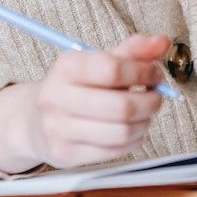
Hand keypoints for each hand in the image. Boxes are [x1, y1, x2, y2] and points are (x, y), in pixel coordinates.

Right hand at [0, 33, 170, 173]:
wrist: (34, 120)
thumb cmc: (76, 87)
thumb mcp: (99, 62)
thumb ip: (133, 51)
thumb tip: (162, 42)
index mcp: (65, 67)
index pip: (113, 69)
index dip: (143, 72)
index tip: (154, 74)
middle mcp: (56, 97)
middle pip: (121, 106)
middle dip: (151, 102)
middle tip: (156, 97)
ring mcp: (58, 129)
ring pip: (122, 132)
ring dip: (144, 122)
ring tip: (145, 113)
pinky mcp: (66, 154)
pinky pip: (115, 151)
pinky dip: (133, 140)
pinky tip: (131, 129)